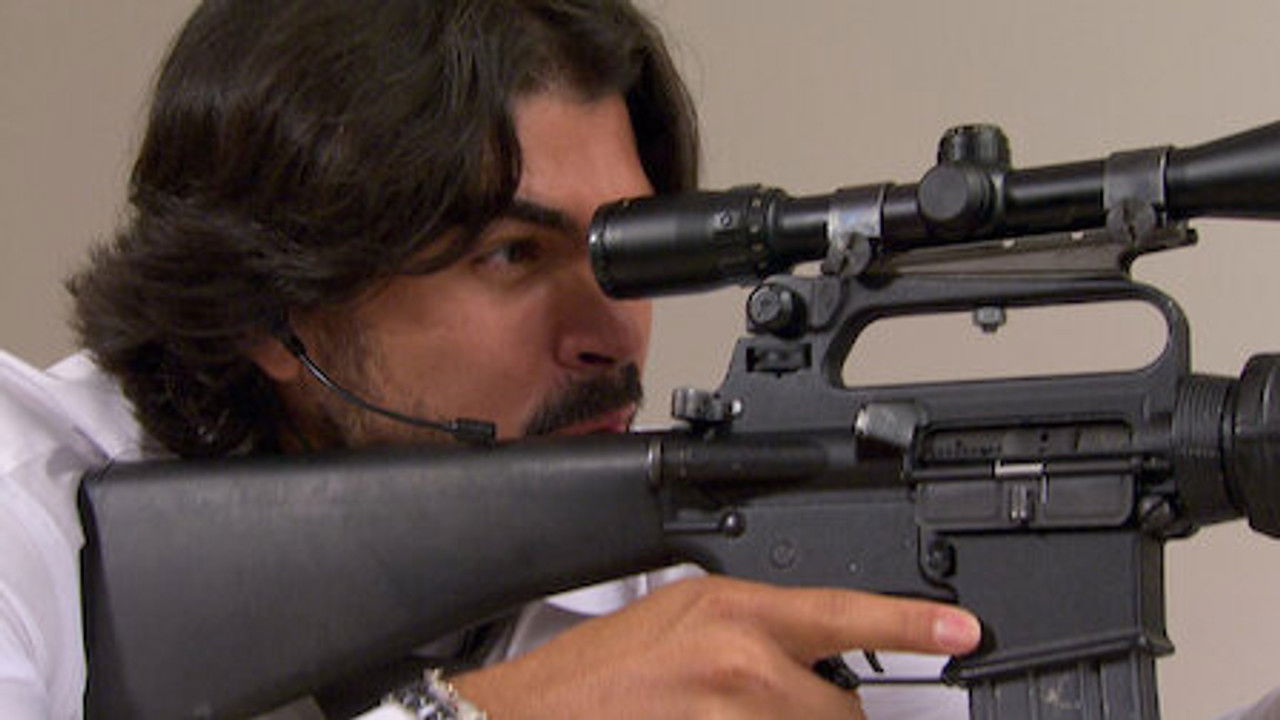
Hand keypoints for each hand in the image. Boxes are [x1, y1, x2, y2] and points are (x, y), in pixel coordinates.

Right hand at [452, 575, 980, 718]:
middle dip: (824, 718)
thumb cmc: (601, 669)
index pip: (846, 613)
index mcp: (737, 613)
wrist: (538, 715)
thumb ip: (757, 630)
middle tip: (766, 708)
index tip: (964, 631)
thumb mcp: (684, 616)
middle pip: (844, 713)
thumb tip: (817, 654)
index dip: (913, 624)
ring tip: (727, 715)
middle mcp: (744, 668)